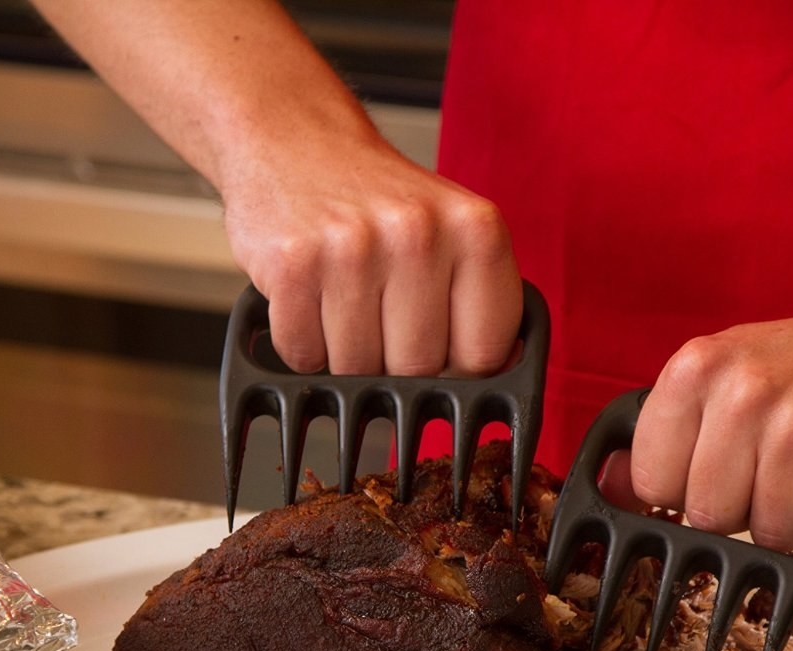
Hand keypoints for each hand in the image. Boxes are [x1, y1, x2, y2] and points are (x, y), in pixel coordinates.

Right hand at [221, 137, 523, 376]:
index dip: (459, 367)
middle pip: (419, 370)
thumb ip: (482, 300)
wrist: (292, 137)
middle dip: (397, 361)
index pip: (484, 355)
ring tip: (344, 299)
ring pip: (358, 371)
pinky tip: (311, 298)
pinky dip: (303, 343)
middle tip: (382, 314)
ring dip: (346, 355)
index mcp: (476, 228)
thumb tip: (499, 370)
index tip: (442, 346)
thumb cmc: (377, 200)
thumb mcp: (453, 230)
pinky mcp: (292, 265)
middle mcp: (418, 234)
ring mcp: (351, 250)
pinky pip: (304, 356)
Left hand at [621, 295, 792, 552]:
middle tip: (783, 466)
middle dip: (747, 510)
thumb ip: (670, 432)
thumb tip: (611, 489)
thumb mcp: (731, 374)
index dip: (686, 492)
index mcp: (697, 369)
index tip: (719, 472)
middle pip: (709, 518)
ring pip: (771, 534)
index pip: (652, 481)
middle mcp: (742, 392)